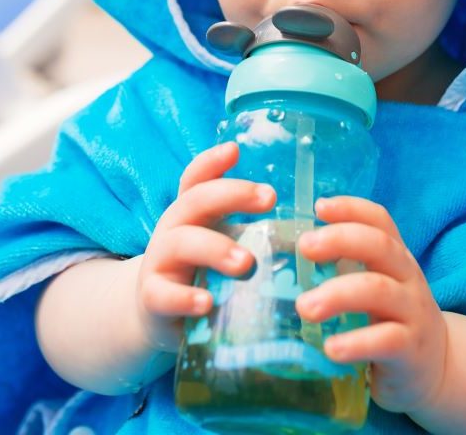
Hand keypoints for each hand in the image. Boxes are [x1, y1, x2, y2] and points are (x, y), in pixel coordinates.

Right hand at [135, 141, 275, 351]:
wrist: (157, 315)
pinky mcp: (152, 298)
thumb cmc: (202, 274)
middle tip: (269, 198)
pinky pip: (163, 295)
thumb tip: (312, 232)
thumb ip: (255, 235)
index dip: (212, 162)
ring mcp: (159, 262)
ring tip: (246, 263)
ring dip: (215, 248)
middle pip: (195, 200)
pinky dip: (185, 298)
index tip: (235, 149)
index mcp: (193, 214)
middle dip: (232, 195)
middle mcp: (173, 230)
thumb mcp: (222, 247)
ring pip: (182, 243)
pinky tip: (207, 303)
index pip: (196, 179)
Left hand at [295, 196, 448, 413]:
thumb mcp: (374, 287)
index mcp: (395, 257)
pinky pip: (386, 340)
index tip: (318, 207)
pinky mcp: (411, 348)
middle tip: (304, 247)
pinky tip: (331, 348)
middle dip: (340, 240)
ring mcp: (413, 311)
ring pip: (378, 290)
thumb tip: (283, 255)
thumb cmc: (391, 319)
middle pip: (379, 246)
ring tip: (304, 307)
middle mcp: (407, 276)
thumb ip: (342, 269)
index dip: (351, 208)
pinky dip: (356, 342)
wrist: (438, 366)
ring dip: (338, 294)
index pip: (379, 220)